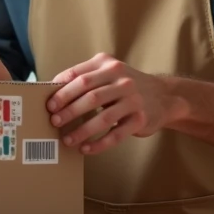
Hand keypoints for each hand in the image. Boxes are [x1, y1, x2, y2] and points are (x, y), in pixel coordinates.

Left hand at [47, 54, 175, 154]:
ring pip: (103, 117)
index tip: (49, 104)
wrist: (163, 96)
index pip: (80, 76)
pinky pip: (116, 134)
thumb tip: (53, 92)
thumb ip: (85, 77)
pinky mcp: (140, 119)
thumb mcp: (107, 72)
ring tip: (67, 139)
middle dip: (69, 110)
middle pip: (90, 95)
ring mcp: (133, 99)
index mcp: (108, 65)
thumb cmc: (125, 86)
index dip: (62, 91)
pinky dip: (99, 143)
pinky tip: (86, 148)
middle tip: (54, 121)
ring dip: (82, 130)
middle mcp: (122, 79)